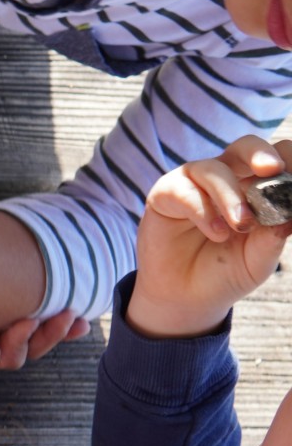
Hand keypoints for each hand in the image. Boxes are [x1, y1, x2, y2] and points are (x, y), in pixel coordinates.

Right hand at [0, 308, 88, 369]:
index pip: (3, 356)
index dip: (18, 343)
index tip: (26, 319)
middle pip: (29, 348)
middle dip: (48, 337)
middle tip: (63, 318)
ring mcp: (6, 308)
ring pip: (41, 331)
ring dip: (60, 328)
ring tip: (74, 315)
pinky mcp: (18, 286)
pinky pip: (46, 307)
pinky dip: (63, 310)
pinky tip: (79, 307)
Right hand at [125, 136, 291, 338]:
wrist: (186, 298)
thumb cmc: (226, 271)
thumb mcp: (259, 258)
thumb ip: (275, 235)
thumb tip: (290, 215)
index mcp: (257, 185)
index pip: (278, 158)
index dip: (290, 161)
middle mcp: (227, 177)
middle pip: (246, 147)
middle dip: (260, 154)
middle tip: (273, 169)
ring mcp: (194, 183)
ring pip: (214, 168)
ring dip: (231, 196)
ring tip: (241, 226)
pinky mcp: (165, 195)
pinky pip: (184, 191)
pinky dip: (204, 211)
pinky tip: (216, 233)